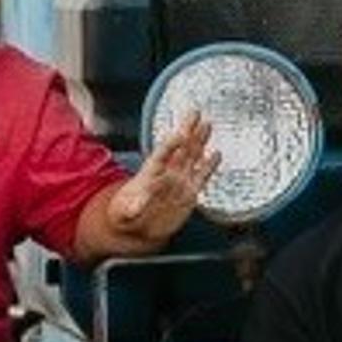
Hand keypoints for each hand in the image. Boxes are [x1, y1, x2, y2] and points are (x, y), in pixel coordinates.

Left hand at [107, 114, 216, 252]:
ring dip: (199, 141)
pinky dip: (209, 165)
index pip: (161, 155)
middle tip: (194, 112)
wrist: (138, 229)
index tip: (179, 134)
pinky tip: (216, 154)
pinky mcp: (190, 193)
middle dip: (187, 130)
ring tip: (207, 124)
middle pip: (179, 148)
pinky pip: (202, 176)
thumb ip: (132, 208)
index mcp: (149, 174)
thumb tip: (137, 206)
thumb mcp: (124, 213)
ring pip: (192, 156)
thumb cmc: (127, 217)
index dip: (170, 145)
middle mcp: (167, 173)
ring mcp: (179, 181)